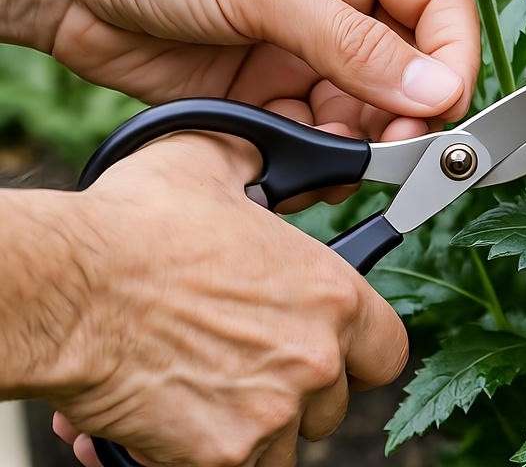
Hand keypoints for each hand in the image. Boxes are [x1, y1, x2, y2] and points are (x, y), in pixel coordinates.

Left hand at [4, 0, 479, 148]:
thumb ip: (351, 46)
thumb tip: (437, 94)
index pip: (438, 11)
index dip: (452, 64)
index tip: (442, 116)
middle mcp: (338, 3)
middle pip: (407, 75)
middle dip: (403, 118)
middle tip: (392, 157)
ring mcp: (302, 54)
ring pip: (363, 117)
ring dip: (355, 148)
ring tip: (329, 166)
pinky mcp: (265, 96)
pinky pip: (311, 140)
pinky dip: (309, 163)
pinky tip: (289, 169)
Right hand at [46, 134, 408, 465]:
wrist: (65, 291)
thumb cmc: (133, 228)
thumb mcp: (211, 164)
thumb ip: (257, 167)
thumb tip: (263, 161)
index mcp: (330, 294)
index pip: (388, 349)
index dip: (361, 354)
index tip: (336, 353)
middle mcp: (314, 358)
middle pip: (333, 404)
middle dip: (295, 394)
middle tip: (248, 371)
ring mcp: (271, 413)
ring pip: (282, 445)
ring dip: (250, 427)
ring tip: (202, 393)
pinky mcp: (222, 456)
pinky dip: (202, 456)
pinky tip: (163, 423)